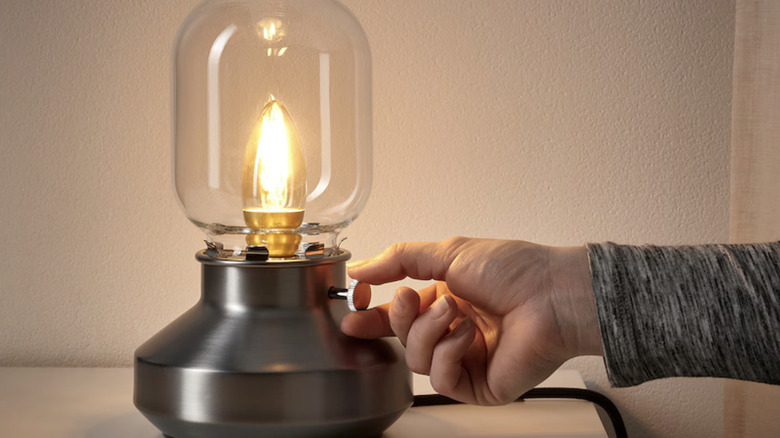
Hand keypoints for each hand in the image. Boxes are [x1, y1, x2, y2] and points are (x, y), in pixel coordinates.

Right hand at [341, 237, 601, 404]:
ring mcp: (466, 359)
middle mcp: (453, 331)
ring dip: (428, 331)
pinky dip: (448, 352)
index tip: (352, 309)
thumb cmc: (513, 270)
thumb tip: (360, 268)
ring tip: (455, 311)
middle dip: (399, 318)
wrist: (551, 295)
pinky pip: (440, 378)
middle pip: (400, 338)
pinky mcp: (478, 385)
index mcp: (445, 299)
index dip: (371, 315)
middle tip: (412, 300)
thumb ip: (399, 259)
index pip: (397, 315)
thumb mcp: (448, 252)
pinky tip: (469, 334)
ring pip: (416, 360)